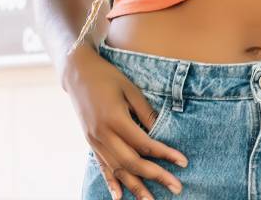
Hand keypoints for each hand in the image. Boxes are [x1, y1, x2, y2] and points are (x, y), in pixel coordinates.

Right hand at [64, 46, 187, 199]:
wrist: (77, 73)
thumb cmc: (108, 77)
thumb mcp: (131, 90)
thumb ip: (146, 113)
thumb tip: (162, 134)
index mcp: (115, 119)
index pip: (144, 144)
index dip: (165, 154)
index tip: (183, 162)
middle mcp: (103, 134)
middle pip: (132, 162)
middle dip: (156, 176)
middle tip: (177, 187)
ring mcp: (94, 140)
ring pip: (117, 169)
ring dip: (135, 187)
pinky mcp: (90, 142)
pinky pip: (102, 166)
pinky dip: (111, 183)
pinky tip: (119, 197)